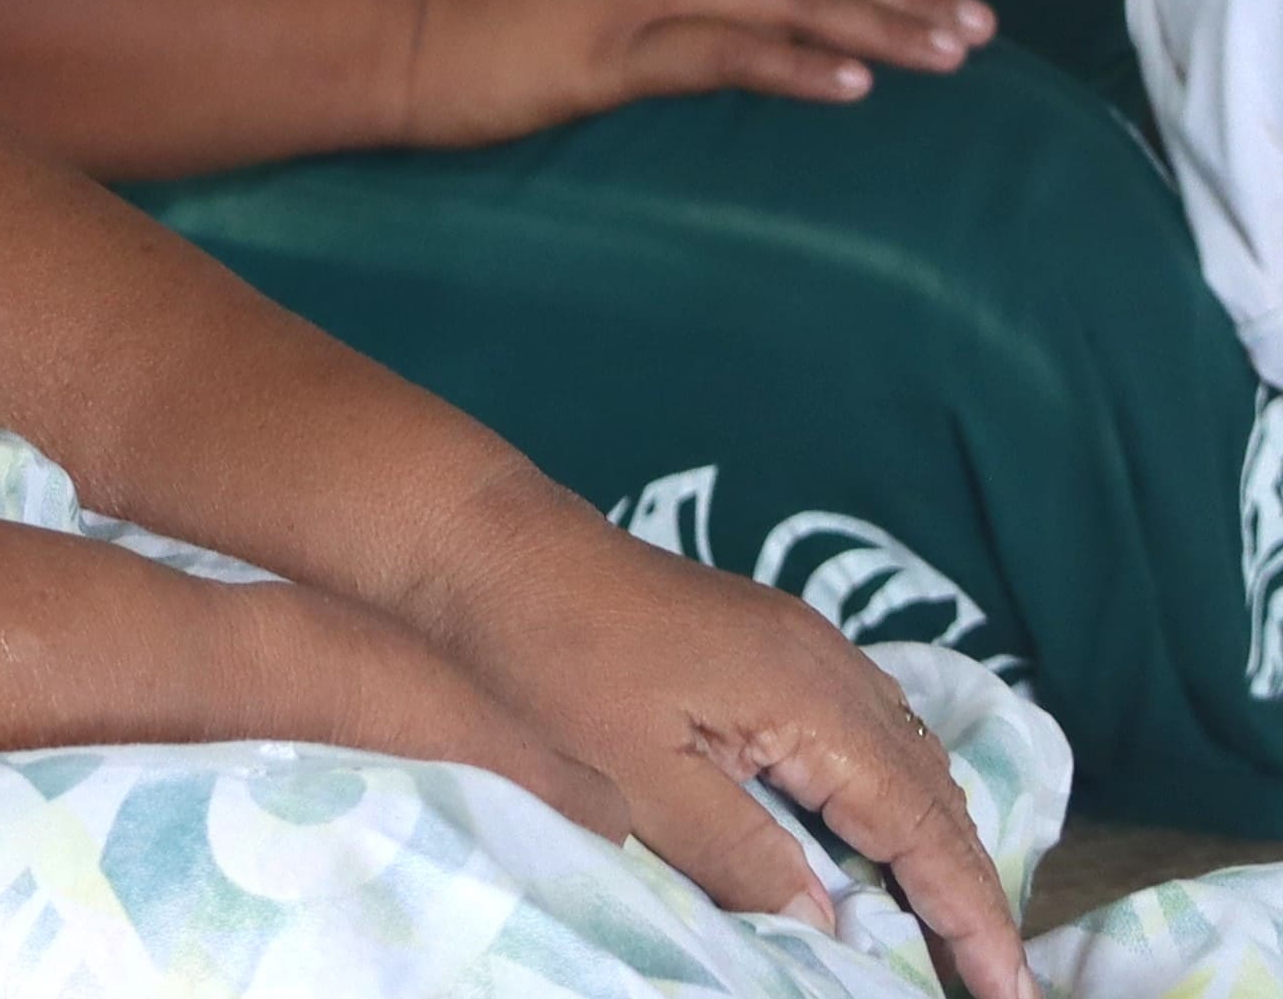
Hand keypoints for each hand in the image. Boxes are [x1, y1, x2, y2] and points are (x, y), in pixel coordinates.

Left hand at [390, 471, 1030, 998]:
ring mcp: (798, 644)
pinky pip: (866, 728)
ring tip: (960, 931)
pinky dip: (893, 794)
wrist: (487, 545)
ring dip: (938, 842)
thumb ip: (742, 855)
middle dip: (972, 888)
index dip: (973, 913)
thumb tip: (833, 922)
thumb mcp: (638, 777)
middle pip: (933, 791)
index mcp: (809, 696)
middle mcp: (825, 663)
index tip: (1013, 992)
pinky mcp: (766, 641)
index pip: (922, 825)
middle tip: (999, 982)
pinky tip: (886, 840)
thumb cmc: (547, 658)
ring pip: (906, 756)